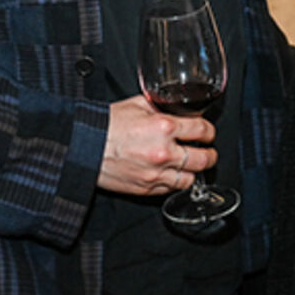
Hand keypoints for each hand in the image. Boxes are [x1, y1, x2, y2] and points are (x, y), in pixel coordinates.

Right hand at [97, 95, 215, 195]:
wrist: (84, 146)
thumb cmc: (106, 125)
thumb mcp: (137, 104)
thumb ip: (160, 106)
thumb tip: (174, 107)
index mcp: (164, 127)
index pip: (202, 130)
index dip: (209, 131)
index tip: (208, 132)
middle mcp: (164, 152)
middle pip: (204, 159)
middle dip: (210, 154)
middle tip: (209, 152)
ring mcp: (156, 174)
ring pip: (190, 179)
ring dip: (193, 171)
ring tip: (192, 165)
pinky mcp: (146, 189)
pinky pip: (171, 190)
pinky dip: (175, 182)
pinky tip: (173, 174)